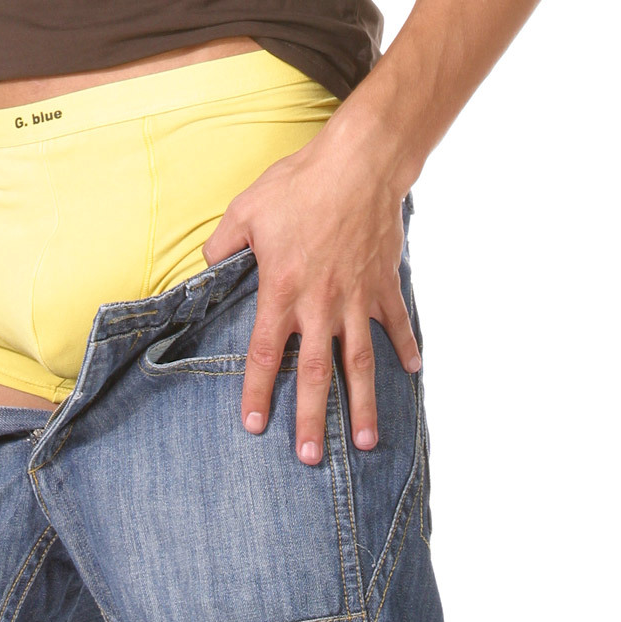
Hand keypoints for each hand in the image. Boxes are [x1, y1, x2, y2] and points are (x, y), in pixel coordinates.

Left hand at [201, 124, 419, 464]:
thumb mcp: (245, 210)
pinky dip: (406, 348)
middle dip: (312, 419)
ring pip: (360, 362)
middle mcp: (320, 304)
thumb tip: (207, 264)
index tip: (255, 426)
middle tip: (310, 457)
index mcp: (282, 291)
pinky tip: (412, 372)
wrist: (357, 164)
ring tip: (368, 441)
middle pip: (316, 374)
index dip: (259, 393)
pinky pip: (396, 323)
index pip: (267, 354)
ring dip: (364, 403)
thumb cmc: (298, 185)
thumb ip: (223, 244)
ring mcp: (356, 297)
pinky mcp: (383, 283)